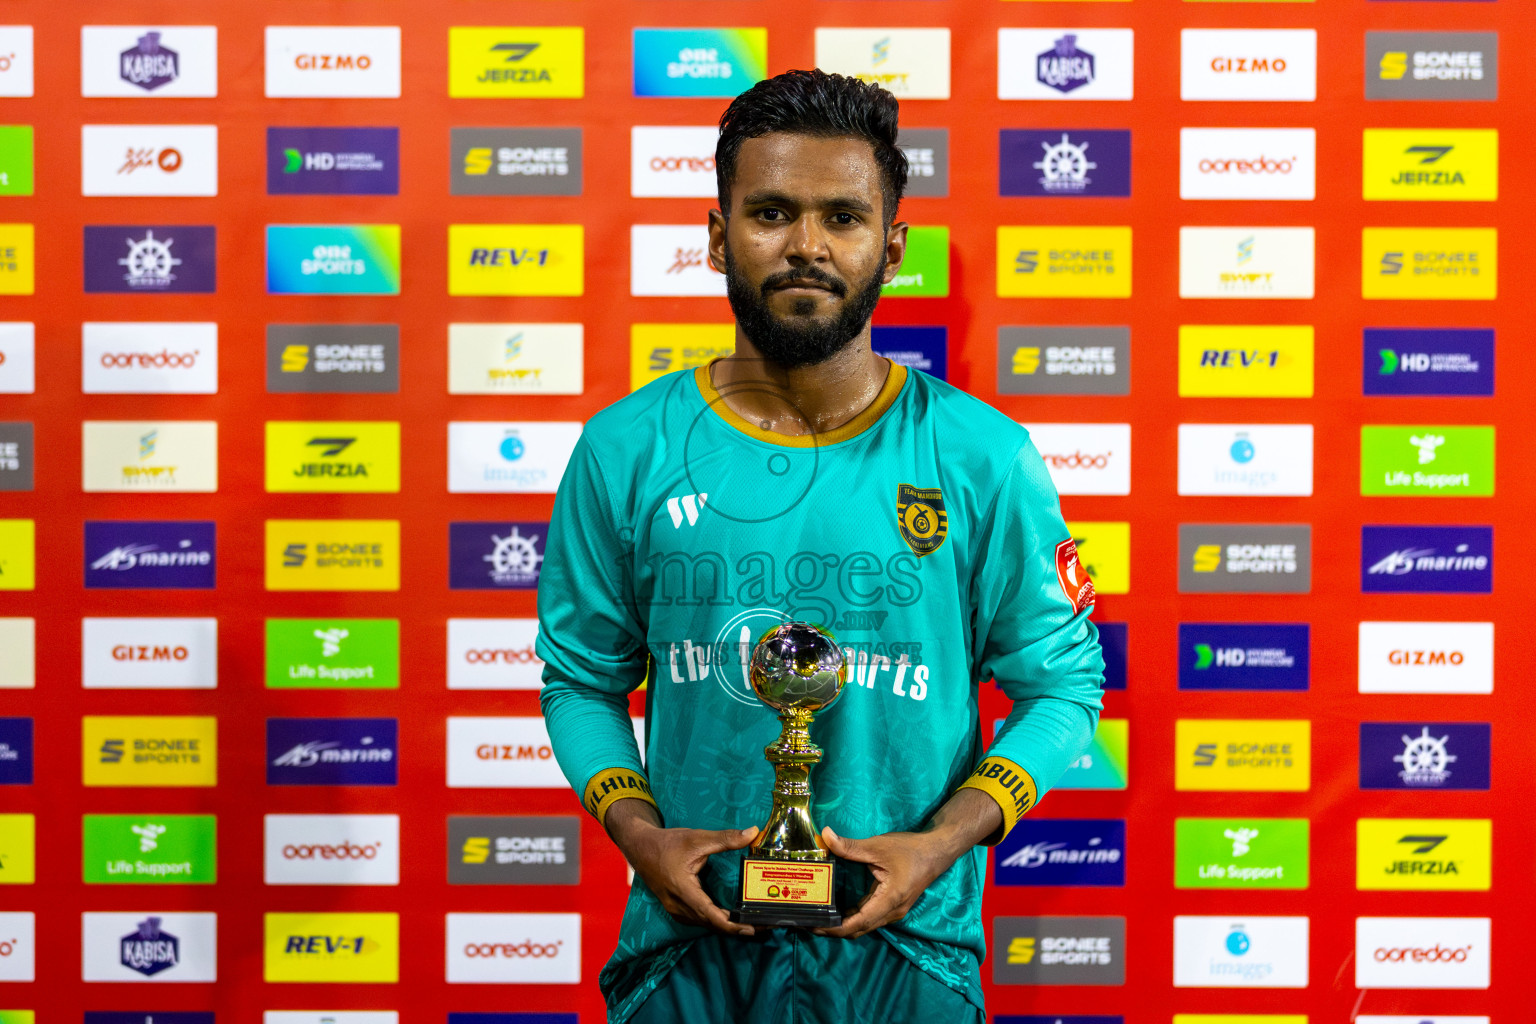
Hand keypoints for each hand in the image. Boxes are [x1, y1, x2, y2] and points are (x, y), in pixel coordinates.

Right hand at [606, 800, 759, 936]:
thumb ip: (726, 838)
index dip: (732, 925)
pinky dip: (715, 920)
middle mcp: (678, 905)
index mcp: (683, 890)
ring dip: (726, 925)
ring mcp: (675, 909)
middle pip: (711, 923)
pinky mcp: (675, 907)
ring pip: (704, 923)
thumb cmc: (667, 843)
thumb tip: (753, 833)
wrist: (640, 848)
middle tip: (762, 925)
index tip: (751, 928)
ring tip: (751, 923)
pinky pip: (698, 919)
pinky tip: (730, 917)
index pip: (710, 915)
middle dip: (736, 927)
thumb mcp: (697, 838)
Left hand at [813, 788, 1001, 939]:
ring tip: (820, 918)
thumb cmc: (910, 850)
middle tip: (809, 922)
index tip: (814, 926)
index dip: (834, 928)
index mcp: (888, 901)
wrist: (937, 852)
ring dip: (843, 925)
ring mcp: (893, 911)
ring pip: (865, 925)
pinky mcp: (893, 905)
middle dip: (834, 929)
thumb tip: (825, 836)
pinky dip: (854, 918)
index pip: (857, 923)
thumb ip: (850, 846)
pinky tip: (839, 911)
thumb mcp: (878, 846)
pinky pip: (870, 917)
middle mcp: (891, 912)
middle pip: (859, 929)